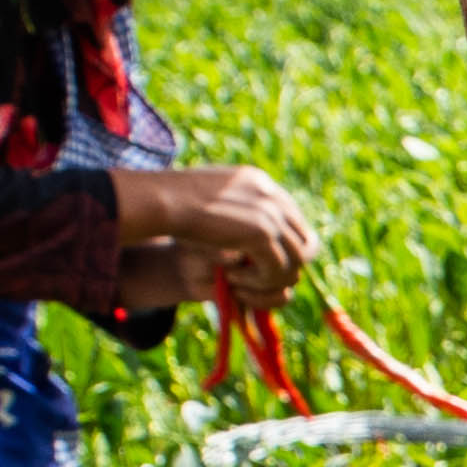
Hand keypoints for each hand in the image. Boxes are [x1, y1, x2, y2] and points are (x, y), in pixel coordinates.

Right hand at [116, 164, 319, 307]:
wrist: (160, 201)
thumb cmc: (172, 203)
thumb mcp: (208, 205)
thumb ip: (231, 213)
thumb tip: (246, 236)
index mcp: (260, 183)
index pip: (294, 221)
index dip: (287, 248)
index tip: (265, 266)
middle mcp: (272, 195)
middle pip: (306, 243)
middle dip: (287, 268)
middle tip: (256, 281)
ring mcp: (270, 212)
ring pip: (296, 261)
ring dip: (271, 280)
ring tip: (239, 283)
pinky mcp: (262, 231)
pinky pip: (278, 270)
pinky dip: (260, 283)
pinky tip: (233, 281)